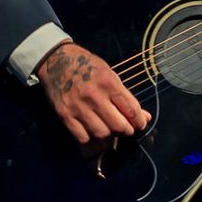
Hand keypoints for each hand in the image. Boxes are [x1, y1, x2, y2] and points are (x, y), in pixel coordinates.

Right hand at [36, 42, 150, 143]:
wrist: (56, 61)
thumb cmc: (87, 66)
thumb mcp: (109, 74)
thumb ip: (125, 96)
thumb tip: (144, 117)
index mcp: (108, 82)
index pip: (130, 109)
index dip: (139, 121)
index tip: (141, 124)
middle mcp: (94, 96)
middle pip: (118, 125)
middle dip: (126, 130)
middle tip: (126, 128)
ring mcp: (78, 107)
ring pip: (101, 134)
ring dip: (109, 136)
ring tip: (110, 130)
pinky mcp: (65, 115)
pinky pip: (82, 137)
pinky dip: (91, 140)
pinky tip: (94, 133)